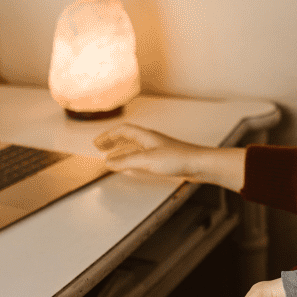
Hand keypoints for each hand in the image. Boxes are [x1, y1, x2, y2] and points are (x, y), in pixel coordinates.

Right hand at [93, 124, 208, 179]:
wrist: (200, 164)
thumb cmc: (178, 158)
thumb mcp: (147, 160)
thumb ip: (126, 161)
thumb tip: (108, 162)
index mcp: (146, 136)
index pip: (122, 130)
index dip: (108, 136)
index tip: (96, 143)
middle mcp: (151, 140)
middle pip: (127, 136)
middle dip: (112, 141)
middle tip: (99, 147)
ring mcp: (157, 149)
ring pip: (134, 146)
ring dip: (120, 150)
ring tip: (110, 156)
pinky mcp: (163, 159)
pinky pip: (141, 155)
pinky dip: (131, 158)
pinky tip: (132, 166)